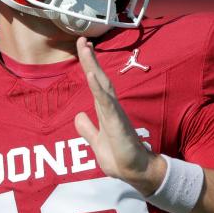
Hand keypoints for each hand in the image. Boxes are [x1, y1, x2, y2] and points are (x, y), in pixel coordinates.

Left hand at [74, 37, 163, 194]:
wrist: (135, 172)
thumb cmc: (119, 156)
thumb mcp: (96, 141)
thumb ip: (88, 129)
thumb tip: (79, 116)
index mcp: (105, 110)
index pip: (95, 83)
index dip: (88, 65)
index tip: (83, 48)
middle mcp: (110, 107)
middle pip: (99, 77)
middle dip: (89, 59)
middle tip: (82, 40)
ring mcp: (114, 113)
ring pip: (102, 85)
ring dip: (93, 66)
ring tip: (85, 49)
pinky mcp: (117, 122)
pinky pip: (106, 102)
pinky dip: (98, 88)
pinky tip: (92, 75)